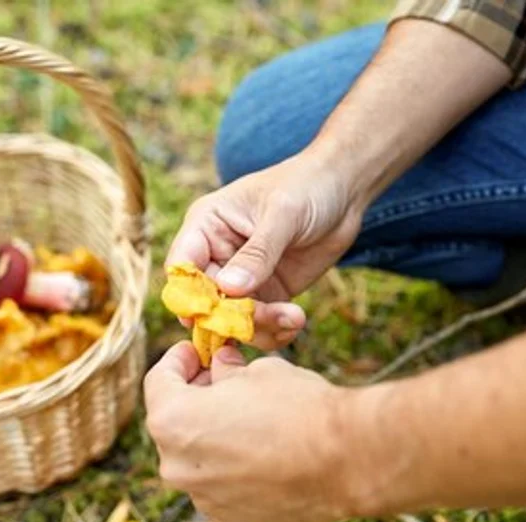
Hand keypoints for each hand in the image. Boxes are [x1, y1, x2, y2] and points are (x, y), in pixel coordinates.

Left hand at [143, 342, 356, 521]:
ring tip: (252, 423)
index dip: (178, 360)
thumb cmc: (301, 407)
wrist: (346, 461)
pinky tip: (268, 458)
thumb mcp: (259, 372)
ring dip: (216, 440)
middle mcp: (177, 467)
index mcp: (173, 421)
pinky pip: (223, 490)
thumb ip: (228, 372)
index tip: (198, 353)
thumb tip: (221, 367)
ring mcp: (203, 500)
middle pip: (175, 425)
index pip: (159, 381)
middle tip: (225, 383)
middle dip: (197, 401)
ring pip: (199, 462)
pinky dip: (235, 473)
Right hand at [165, 151, 366, 347]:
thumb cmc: (307, 185)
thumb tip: (229, 288)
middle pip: (206, 303)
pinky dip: (275, 332)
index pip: (182, 267)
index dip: (190, 295)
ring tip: (294, 318)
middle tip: (267, 318)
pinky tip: (296, 322)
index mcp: (206, 226)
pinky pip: (260, 325)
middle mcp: (217, 255)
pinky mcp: (267, 294)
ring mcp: (242, 279)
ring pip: (233, 321)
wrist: (344, 191)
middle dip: (232, 318)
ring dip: (259, 328)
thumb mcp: (283, 214)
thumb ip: (258, 253)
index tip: (213, 314)